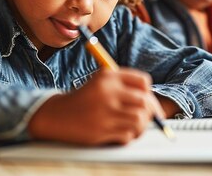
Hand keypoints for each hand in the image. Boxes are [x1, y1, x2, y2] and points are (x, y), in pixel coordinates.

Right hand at [28, 68, 154, 144]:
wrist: (57, 115)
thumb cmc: (87, 98)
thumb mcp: (102, 82)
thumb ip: (126, 86)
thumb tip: (153, 103)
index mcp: (108, 76)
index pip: (143, 81)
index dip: (148, 92)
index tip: (146, 100)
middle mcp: (107, 92)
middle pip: (145, 101)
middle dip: (151, 111)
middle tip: (147, 116)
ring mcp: (104, 112)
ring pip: (139, 119)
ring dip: (141, 125)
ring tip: (135, 126)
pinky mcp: (100, 130)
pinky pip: (128, 134)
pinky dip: (129, 135)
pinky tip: (122, 133)